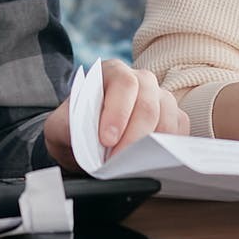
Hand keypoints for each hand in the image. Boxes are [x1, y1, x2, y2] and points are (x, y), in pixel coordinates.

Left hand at [43, 59, 188, 172]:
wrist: (85, 139)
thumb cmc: (75, 127)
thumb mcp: (59, 126)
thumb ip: (67, 128)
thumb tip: (85, 139)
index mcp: (113, 72)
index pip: (124, 84)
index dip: (118, 112)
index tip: (106, 140)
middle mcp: (142, 80)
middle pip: (148, 104)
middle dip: (134, 137)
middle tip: (118, 162)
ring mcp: (160, 97)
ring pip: (168, 117)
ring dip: (151, 146)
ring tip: (131, 165)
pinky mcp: (173, 117)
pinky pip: (179, 130)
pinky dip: (167, 148)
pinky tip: (150, 162)